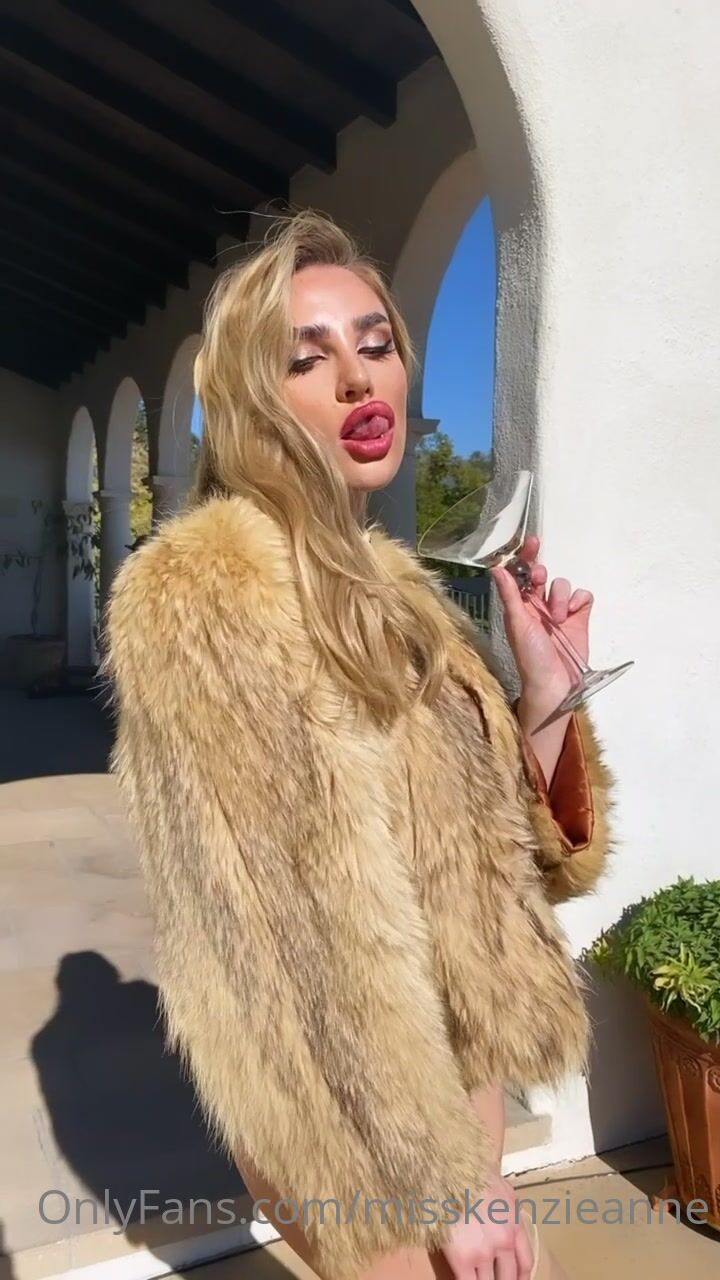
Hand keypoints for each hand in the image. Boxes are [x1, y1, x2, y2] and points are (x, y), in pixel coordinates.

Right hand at [441, 1174, 533, 1279]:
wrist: (451, 1169)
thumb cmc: (473, 1173)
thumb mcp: (502, 1190)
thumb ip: (509, 1213)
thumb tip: (508, 1227)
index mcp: (515, 1226)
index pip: (525, 1263)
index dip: (521, 1278)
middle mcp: (504, 1242)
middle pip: (508, 1277)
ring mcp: (483, 1252)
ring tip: (479, 1278)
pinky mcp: (462, 1258)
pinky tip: (464, 1279)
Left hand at [489, 534, 592, 703]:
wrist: (555, 685)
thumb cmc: (530, 657)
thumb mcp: (517, 624)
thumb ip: (509, 595)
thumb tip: (495, 567)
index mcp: (519, 606)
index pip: (520, 575)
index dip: (525, 557)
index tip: (531, 542)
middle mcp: (538, 605)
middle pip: (542, 574)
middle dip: (541, 573)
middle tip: (538, 580)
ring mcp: (560, 611)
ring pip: (562, 585)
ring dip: (560, 597)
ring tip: (556, 619)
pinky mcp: (580, 618)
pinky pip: (583, 596)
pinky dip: (579, 601)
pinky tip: (573, 615)